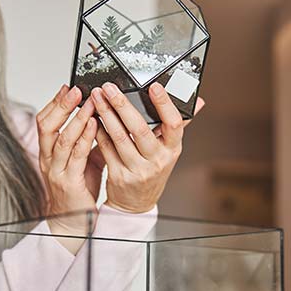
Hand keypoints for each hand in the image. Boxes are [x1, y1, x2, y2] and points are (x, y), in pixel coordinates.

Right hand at [36, 85, 97, 244]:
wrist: (74, 221)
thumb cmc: (79, 191)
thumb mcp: (84, 161)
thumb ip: (90, 141)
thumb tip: (105, 120)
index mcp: (49, 152)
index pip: (46, 121)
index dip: (55, 103)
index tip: (68, 87)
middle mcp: (48, 159)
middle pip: (46, 126)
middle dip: (61, 105)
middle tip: (76, 89)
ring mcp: (56, 171)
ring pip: (61, 139)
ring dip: (76, 118)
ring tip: (90, 103)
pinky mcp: (68, 182)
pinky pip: (75, 156)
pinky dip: (84, 139)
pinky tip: (93, 127)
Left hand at [89, 82, 195, 212]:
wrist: (137, 204)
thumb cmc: (152, 171)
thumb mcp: (169, 150)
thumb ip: (177, 125)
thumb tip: (198, 101)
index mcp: (173, 150)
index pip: (174, 124)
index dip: (164, 104)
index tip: (154, 86)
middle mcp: (157, 160)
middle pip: (140, 129)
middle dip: (122, 104)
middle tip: (110, 88)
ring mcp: (138, 170)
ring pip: (119, 137)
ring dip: (106, 114)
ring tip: (97, 98)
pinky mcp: (119, 175)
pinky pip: (106, 148)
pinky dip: (98, 131)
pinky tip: (92, 118)